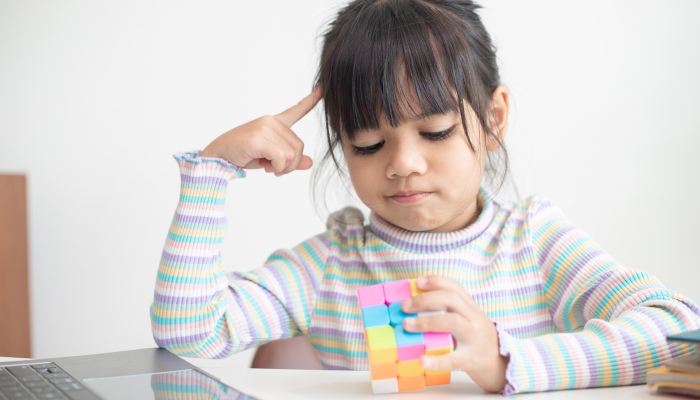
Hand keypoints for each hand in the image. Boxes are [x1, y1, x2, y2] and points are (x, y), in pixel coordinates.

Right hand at [200, 86, 321, 175]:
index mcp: (274, 122)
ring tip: (268, 167)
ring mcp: (264, 128)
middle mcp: (271, 121)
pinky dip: (277, 168)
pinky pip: (281, 159)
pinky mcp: (258, 139)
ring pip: (291, 154)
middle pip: (299, 146)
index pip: (297, 110)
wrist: (218, 157)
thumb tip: (310, 163)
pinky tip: (266, 167)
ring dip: (283, 168)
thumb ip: (291, 160)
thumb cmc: (243, 154)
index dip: (312, 100)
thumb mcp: (270, 158)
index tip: (323, 88)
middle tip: (276, 170)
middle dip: (291, 164)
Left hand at [401, 276, 508, 392]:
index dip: (436, 282)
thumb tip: (414, 306)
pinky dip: (437, 360)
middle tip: (405, 306)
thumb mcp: (469, 322)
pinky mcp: (472, 359)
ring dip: (427, 321)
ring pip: (453, 322)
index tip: (417, 282)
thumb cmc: (478, 342)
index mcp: (471, 309)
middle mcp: (474, 319)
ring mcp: (475, 338)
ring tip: (407, 325)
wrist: (503, 366)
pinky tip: (422, 360)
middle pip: (452, 300)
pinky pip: (454, 359)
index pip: (455, 288)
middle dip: (426, 299)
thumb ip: (449, 313)